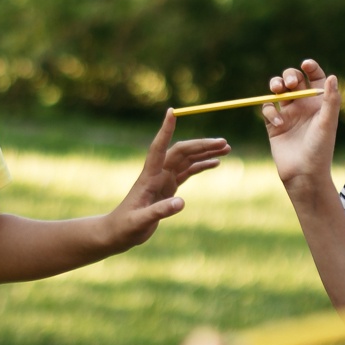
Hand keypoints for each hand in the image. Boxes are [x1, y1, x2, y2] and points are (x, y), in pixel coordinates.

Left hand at [109, 116, 229, 250]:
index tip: (171, 111)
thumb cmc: (125, 226)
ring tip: (227, 149)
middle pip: (182, 151)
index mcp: (149, 177)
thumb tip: (182, 202)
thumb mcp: (141, 221)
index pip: (158, 148)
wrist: (117, 233)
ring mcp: (163, 180)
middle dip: (202, 145)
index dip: (165, 130)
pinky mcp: (168, 188)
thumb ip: (160, 211)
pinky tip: (216, 163)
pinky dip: (202, 166)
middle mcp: (157, 174)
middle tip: (224, 142)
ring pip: (187, 159)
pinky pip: (188, 172)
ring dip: (206, 152)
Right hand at [262, 60, 342, 194]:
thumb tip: (333, 76)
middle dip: (289, 76)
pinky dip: (270, 110)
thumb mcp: (328, 123)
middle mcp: (304, 106)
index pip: (315, 78)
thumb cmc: (320, 149)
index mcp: (319, 103)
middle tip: (291, 83)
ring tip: (278, 90)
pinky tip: (278, 121)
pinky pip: (267, 108)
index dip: (310, 68)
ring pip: (278, 90)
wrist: (304, 174)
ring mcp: (288, 114)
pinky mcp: (274, 125)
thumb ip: (331, 100)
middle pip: (293, 79)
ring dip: (275, 84)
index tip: (306, 64)